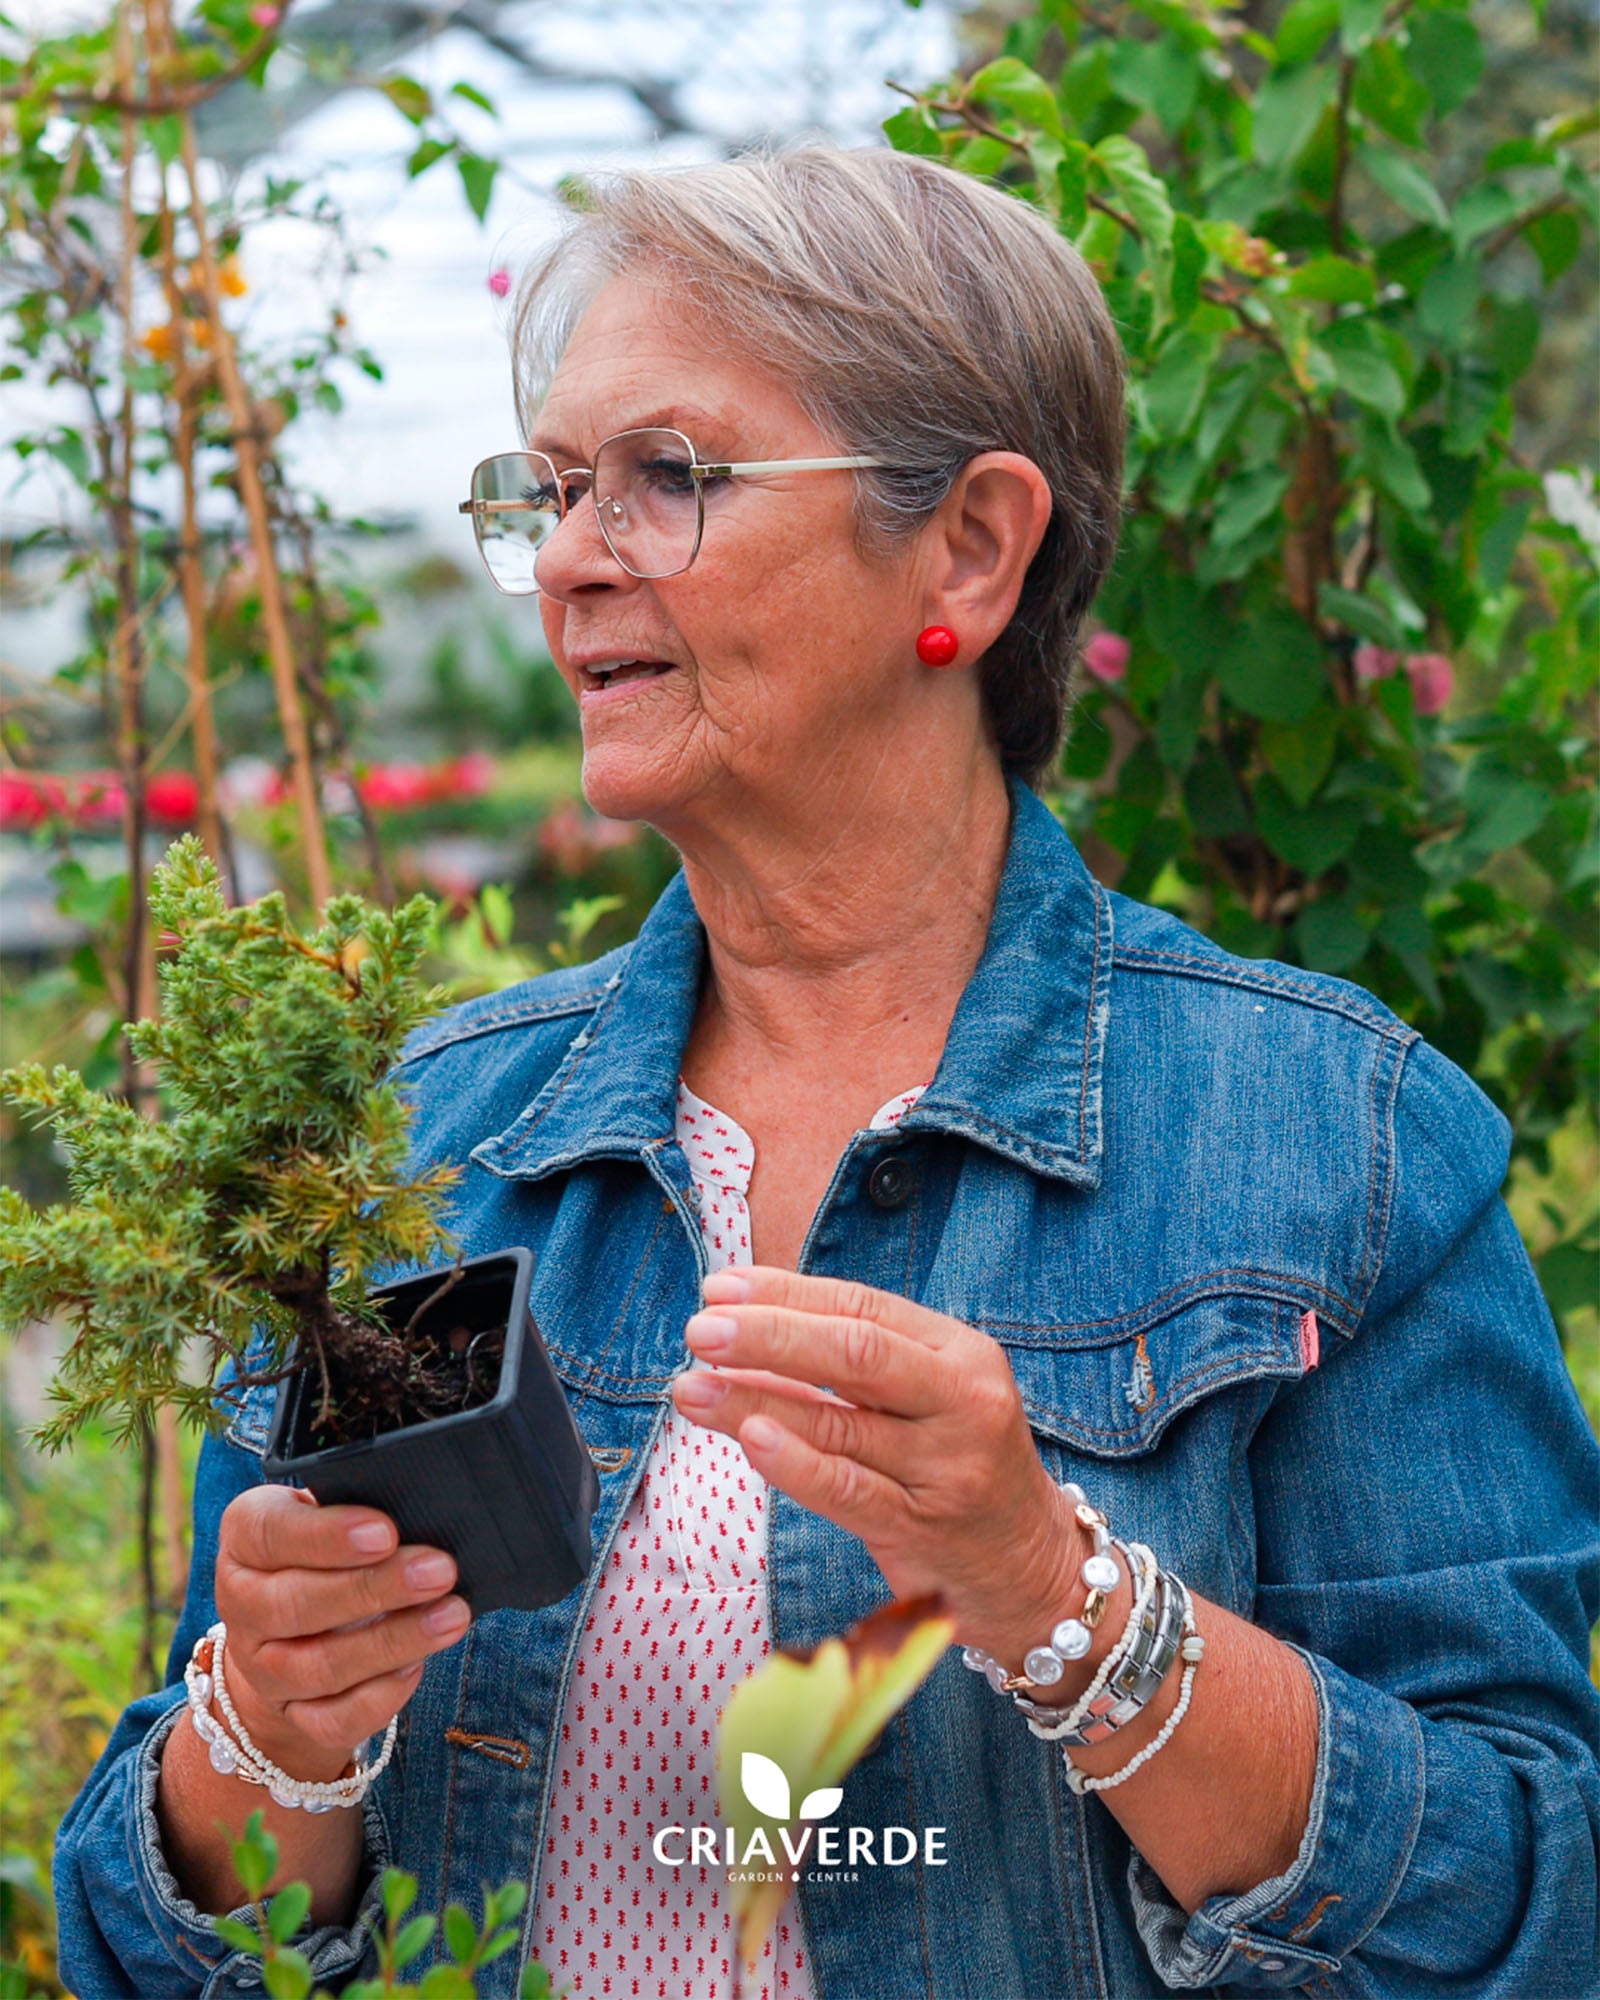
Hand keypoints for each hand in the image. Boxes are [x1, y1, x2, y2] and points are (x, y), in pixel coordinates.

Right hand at [213, 1486, 470, 1778]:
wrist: (290, 1631)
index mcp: (246, 1539)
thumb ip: (363, 1505)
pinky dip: (379, 1696)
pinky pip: (332, 1719)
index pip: (269, 1533)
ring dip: (391, 1642)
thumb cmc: (328, 1550)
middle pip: (296, 1605)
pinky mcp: (291, 1715)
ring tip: (451, 1616)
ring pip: (319, 1666)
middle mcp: (243, 1604)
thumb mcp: (333, 1511)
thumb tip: (422, 1508)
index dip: (326, 1536)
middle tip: (439, 1571)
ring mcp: (261, 1668)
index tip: (386, 1532)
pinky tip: (417, 1665)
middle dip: (374, 1589)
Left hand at [673, 1267, 1087, 1670]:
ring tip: (692, 1387)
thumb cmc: (957, 1463)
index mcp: (962, 1353)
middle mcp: (963, 1402)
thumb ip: (859, 1356)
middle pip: (856, 1354)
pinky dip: (794, 1463)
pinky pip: (846, 1490)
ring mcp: (947, 1468)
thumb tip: (746, 1316)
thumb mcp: (933, 1393)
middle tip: (701, 1330)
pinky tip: (748, 1439)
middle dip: (770, 1336)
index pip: (864, 1308)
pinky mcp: (922, 1529)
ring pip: (839, 1423)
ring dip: (754, 1401)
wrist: (1029, 1568)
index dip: (787, 1294)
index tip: (719, 1290)